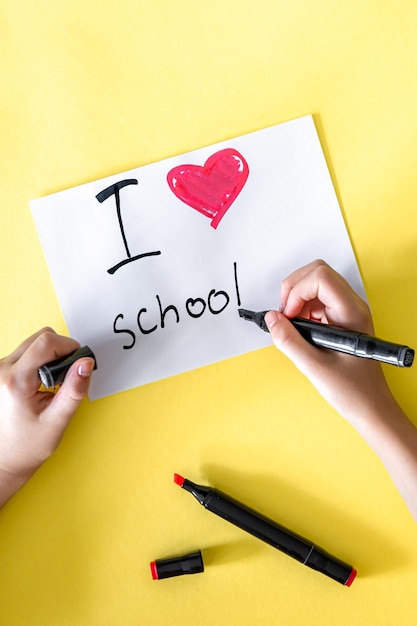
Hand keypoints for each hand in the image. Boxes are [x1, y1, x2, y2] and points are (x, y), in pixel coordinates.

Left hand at [0, 328, 93, 507]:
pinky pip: (27, 352)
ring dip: (51, 356)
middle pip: (40, 337)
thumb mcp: (58, 420)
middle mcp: (2, 370)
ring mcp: (0, 369)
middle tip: (68, 376)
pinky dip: (41, 361)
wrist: (5, 459)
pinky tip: (44, 383)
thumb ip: (75, 389)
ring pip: (33, 343)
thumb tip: (86, 363)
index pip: (46, 343)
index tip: (80, 362)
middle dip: (61, 350)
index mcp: (16, 381)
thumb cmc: (28, 445)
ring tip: (54, 383)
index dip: (69, 346)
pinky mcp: (2, 371)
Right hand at [265, 259, 416, 520]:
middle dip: (293, 289)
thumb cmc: (353, 391)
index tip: (287, 315)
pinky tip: (299, 330)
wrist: (371, 408)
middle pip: (317, 272)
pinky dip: (301, 308)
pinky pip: (317, 300)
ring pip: (316, 283)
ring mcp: (347, 311)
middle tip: (284, 315)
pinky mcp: (340, 319)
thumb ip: (289, 341)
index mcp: (352, 313)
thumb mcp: (315, 368)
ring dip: (296, 298)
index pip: (320, 277)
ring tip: (291, 325)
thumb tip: (271, 319)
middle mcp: (352, 306)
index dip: (297, 291)